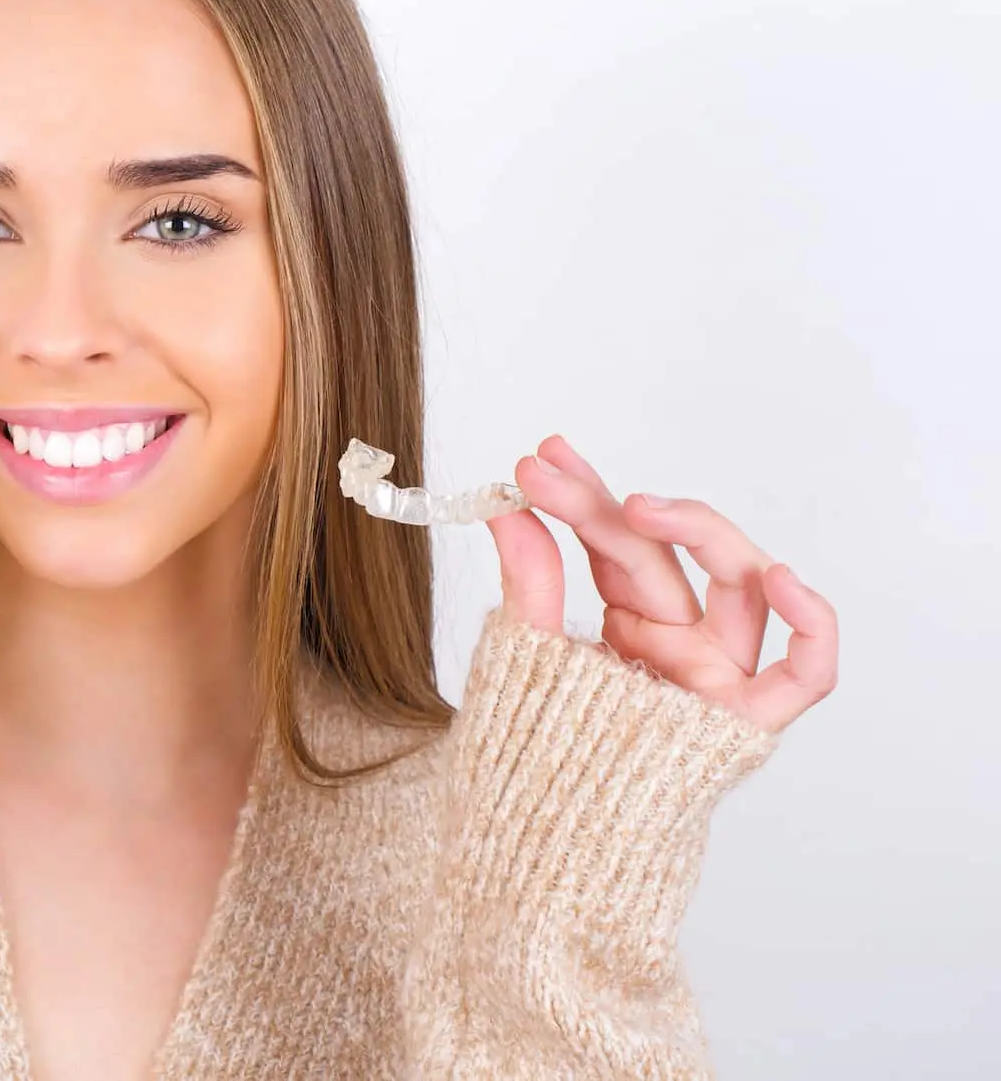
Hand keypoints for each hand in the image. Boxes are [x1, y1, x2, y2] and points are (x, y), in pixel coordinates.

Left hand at [487, 433, 837, 732]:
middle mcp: (678, 644)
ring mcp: (716, 678)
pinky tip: (780, 576)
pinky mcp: (746, 721)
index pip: (615, 543)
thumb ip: (528, 584)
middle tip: (549, 471)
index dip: (580, 498)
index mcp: (629, 625)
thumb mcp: (520, 658)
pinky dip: (809, 625)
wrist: (535, 852)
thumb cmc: (530, 757)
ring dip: (702, 533)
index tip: (538, 460)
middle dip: (606, 507)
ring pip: (739, 587)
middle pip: (659, 557)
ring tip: (640, 508)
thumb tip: (502, 506)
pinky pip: (804, 673)